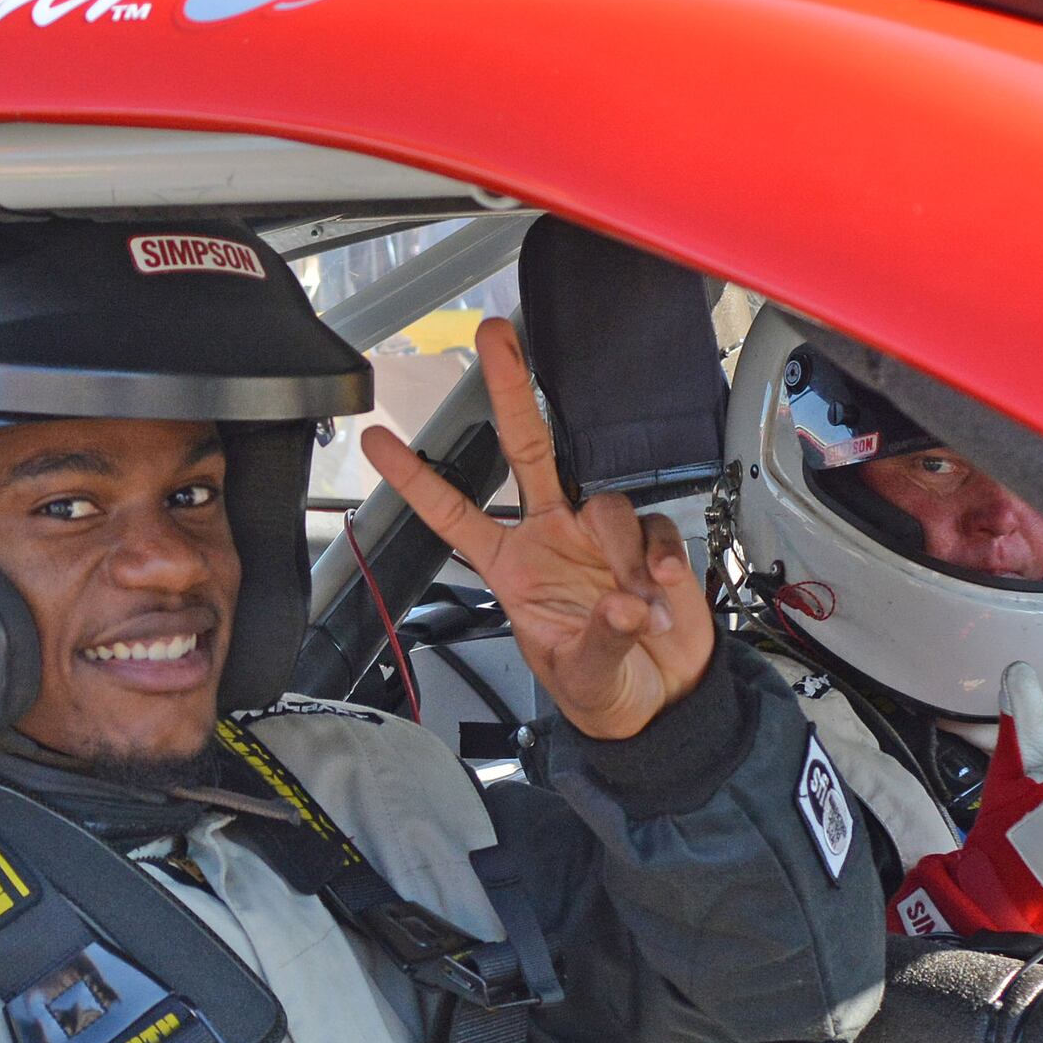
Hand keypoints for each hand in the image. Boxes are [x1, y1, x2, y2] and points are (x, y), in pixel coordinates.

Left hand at [360, 318, 716, 741]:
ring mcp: (599, 536)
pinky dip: (661, 559)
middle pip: (527, 450)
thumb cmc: (603, 691)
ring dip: (623, 555)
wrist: (662, 704)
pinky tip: (665, 593)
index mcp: (512, 567)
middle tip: (493, 339)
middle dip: (510, 391)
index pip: (454, 513)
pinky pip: (654, 528)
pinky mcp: (649, 542)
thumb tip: (620, 605)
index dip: (415, 479)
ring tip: (639, 609)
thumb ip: (599, 640)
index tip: (378, 440)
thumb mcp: (584, 677)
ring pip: (605, 502)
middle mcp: (551, 537)